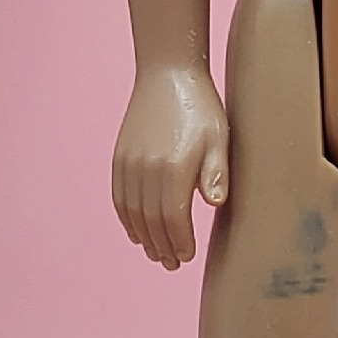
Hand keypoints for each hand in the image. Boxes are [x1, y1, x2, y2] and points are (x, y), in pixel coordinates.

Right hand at [112, 65, 228, 270]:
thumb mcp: (218, 137)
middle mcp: (146, 169)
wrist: (167, 74)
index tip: (188, 256)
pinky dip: (126, 219)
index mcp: (173, 168)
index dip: (180, 242)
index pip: (174, 219)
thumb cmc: (200, 106)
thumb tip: (214, 204)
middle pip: (151, 221)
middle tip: (173, 263)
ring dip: (144, 238)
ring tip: (157, 254)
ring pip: (132, 213)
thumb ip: (216, 172)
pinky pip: (119, 197)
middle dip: (162, 246)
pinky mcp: (119, 157)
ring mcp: (129, 164)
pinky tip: (137, 232)